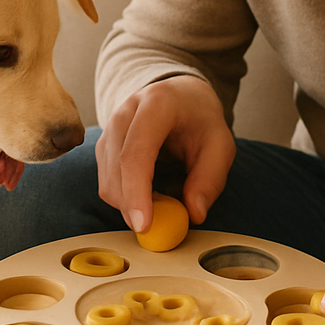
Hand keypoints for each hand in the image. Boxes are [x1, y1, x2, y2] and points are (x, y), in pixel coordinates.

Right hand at [95, 75, 234, 232]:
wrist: (182, 96)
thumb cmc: (201, 120)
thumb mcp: (220, 145)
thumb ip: (210, 179)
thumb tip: (193, 214)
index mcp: (157, 104)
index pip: (136, 152)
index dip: (136, 192)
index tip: (144, 225)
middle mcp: (126, 111)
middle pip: (116, 167)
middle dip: (131, 205)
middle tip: (156, 229)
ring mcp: (110, 126)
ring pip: (106, 177)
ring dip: (127, 203)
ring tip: (160, 204)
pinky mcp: (104, 143)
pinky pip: (105, 180)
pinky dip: (123, 197)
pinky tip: (147, 195)